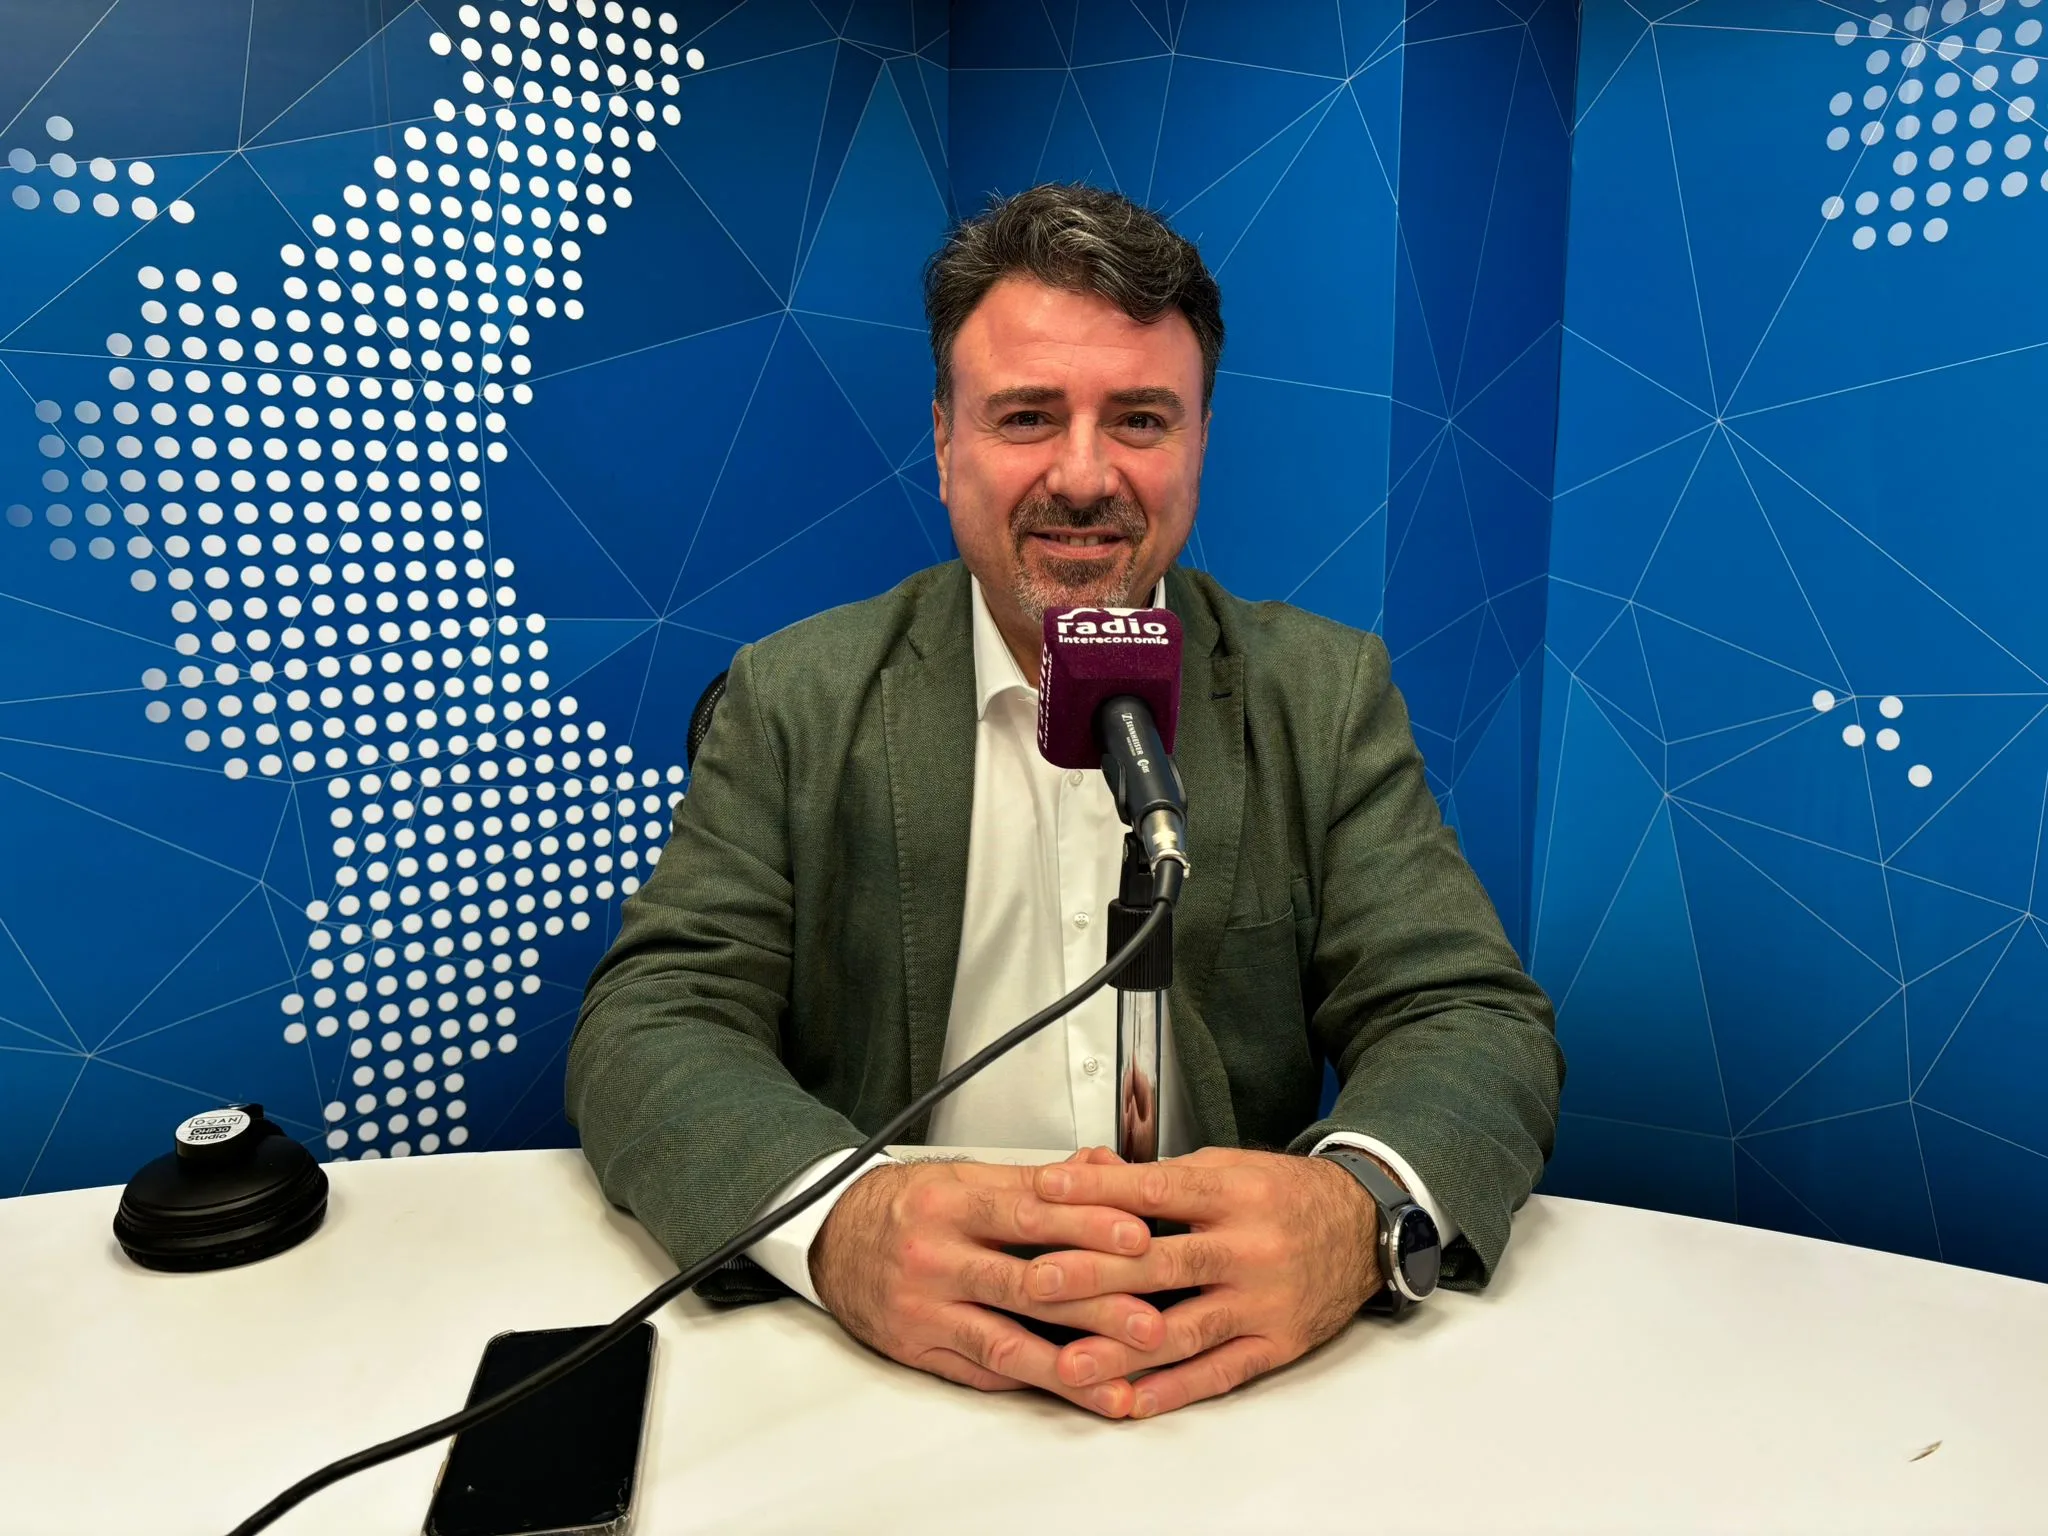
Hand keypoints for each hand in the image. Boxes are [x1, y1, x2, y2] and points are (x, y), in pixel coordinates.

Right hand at [809, 1153, 1166, 1415]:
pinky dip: (1032, 1381)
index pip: (1029, 1212)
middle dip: (1095, 1305)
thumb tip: (1103, 1168)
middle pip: (1026, 1281)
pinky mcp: (918, 1348)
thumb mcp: (965, 1177)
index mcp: (951, 1202)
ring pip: (1006, 1340)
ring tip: (1120, 1379)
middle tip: (1151, 1320)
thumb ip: (1036, 1179)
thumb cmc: (908, 1207)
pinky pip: (982, 1370)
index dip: (1087, 1225)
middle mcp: (935, 1254)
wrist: (833, 1239)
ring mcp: (924, 1307)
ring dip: (1071, 1363)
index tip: (1138, 1237)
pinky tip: (1072, 1390)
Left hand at [1025, 1146, 1381, 1417]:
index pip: (1155, 1190)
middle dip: (1095, 1274)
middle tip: (1038, 1282)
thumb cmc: (1283, 1194)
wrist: (1364, 1225)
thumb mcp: (1226, 1166)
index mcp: (1232, 1192)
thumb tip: (1086, 1171)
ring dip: (1124, 1350)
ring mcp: (1265, 1299)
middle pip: (1164, 1262)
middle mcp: (1250, 1246)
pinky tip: (1133, 1399)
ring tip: (1071, 1362)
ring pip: (1186, 1328)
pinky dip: (1176, 1389)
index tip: (1044, 1191)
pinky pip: (1222, 1371)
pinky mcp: (1278, 1341)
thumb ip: (1158, 1176)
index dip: (1096, 1191)